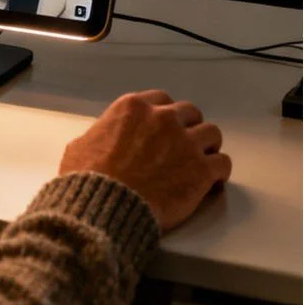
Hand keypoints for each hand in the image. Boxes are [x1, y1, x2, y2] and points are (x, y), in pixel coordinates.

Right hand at [59, 90, 230, 231]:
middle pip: (190, 112)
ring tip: (203, 159)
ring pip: (212, 133)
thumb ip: (100, 135)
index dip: (165, 114)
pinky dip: (219, 171)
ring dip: (207, 146)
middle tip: (185, 143)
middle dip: (189, 126)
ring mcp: (184, 142)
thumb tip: (98, 143)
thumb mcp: (81, 144)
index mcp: (132, 107)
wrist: (105, 205)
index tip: (166, 125)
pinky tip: (213, 180)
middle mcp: (162, 118)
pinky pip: (223, 163)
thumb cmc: (89, 177)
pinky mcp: (201, 170)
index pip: (161, 99)